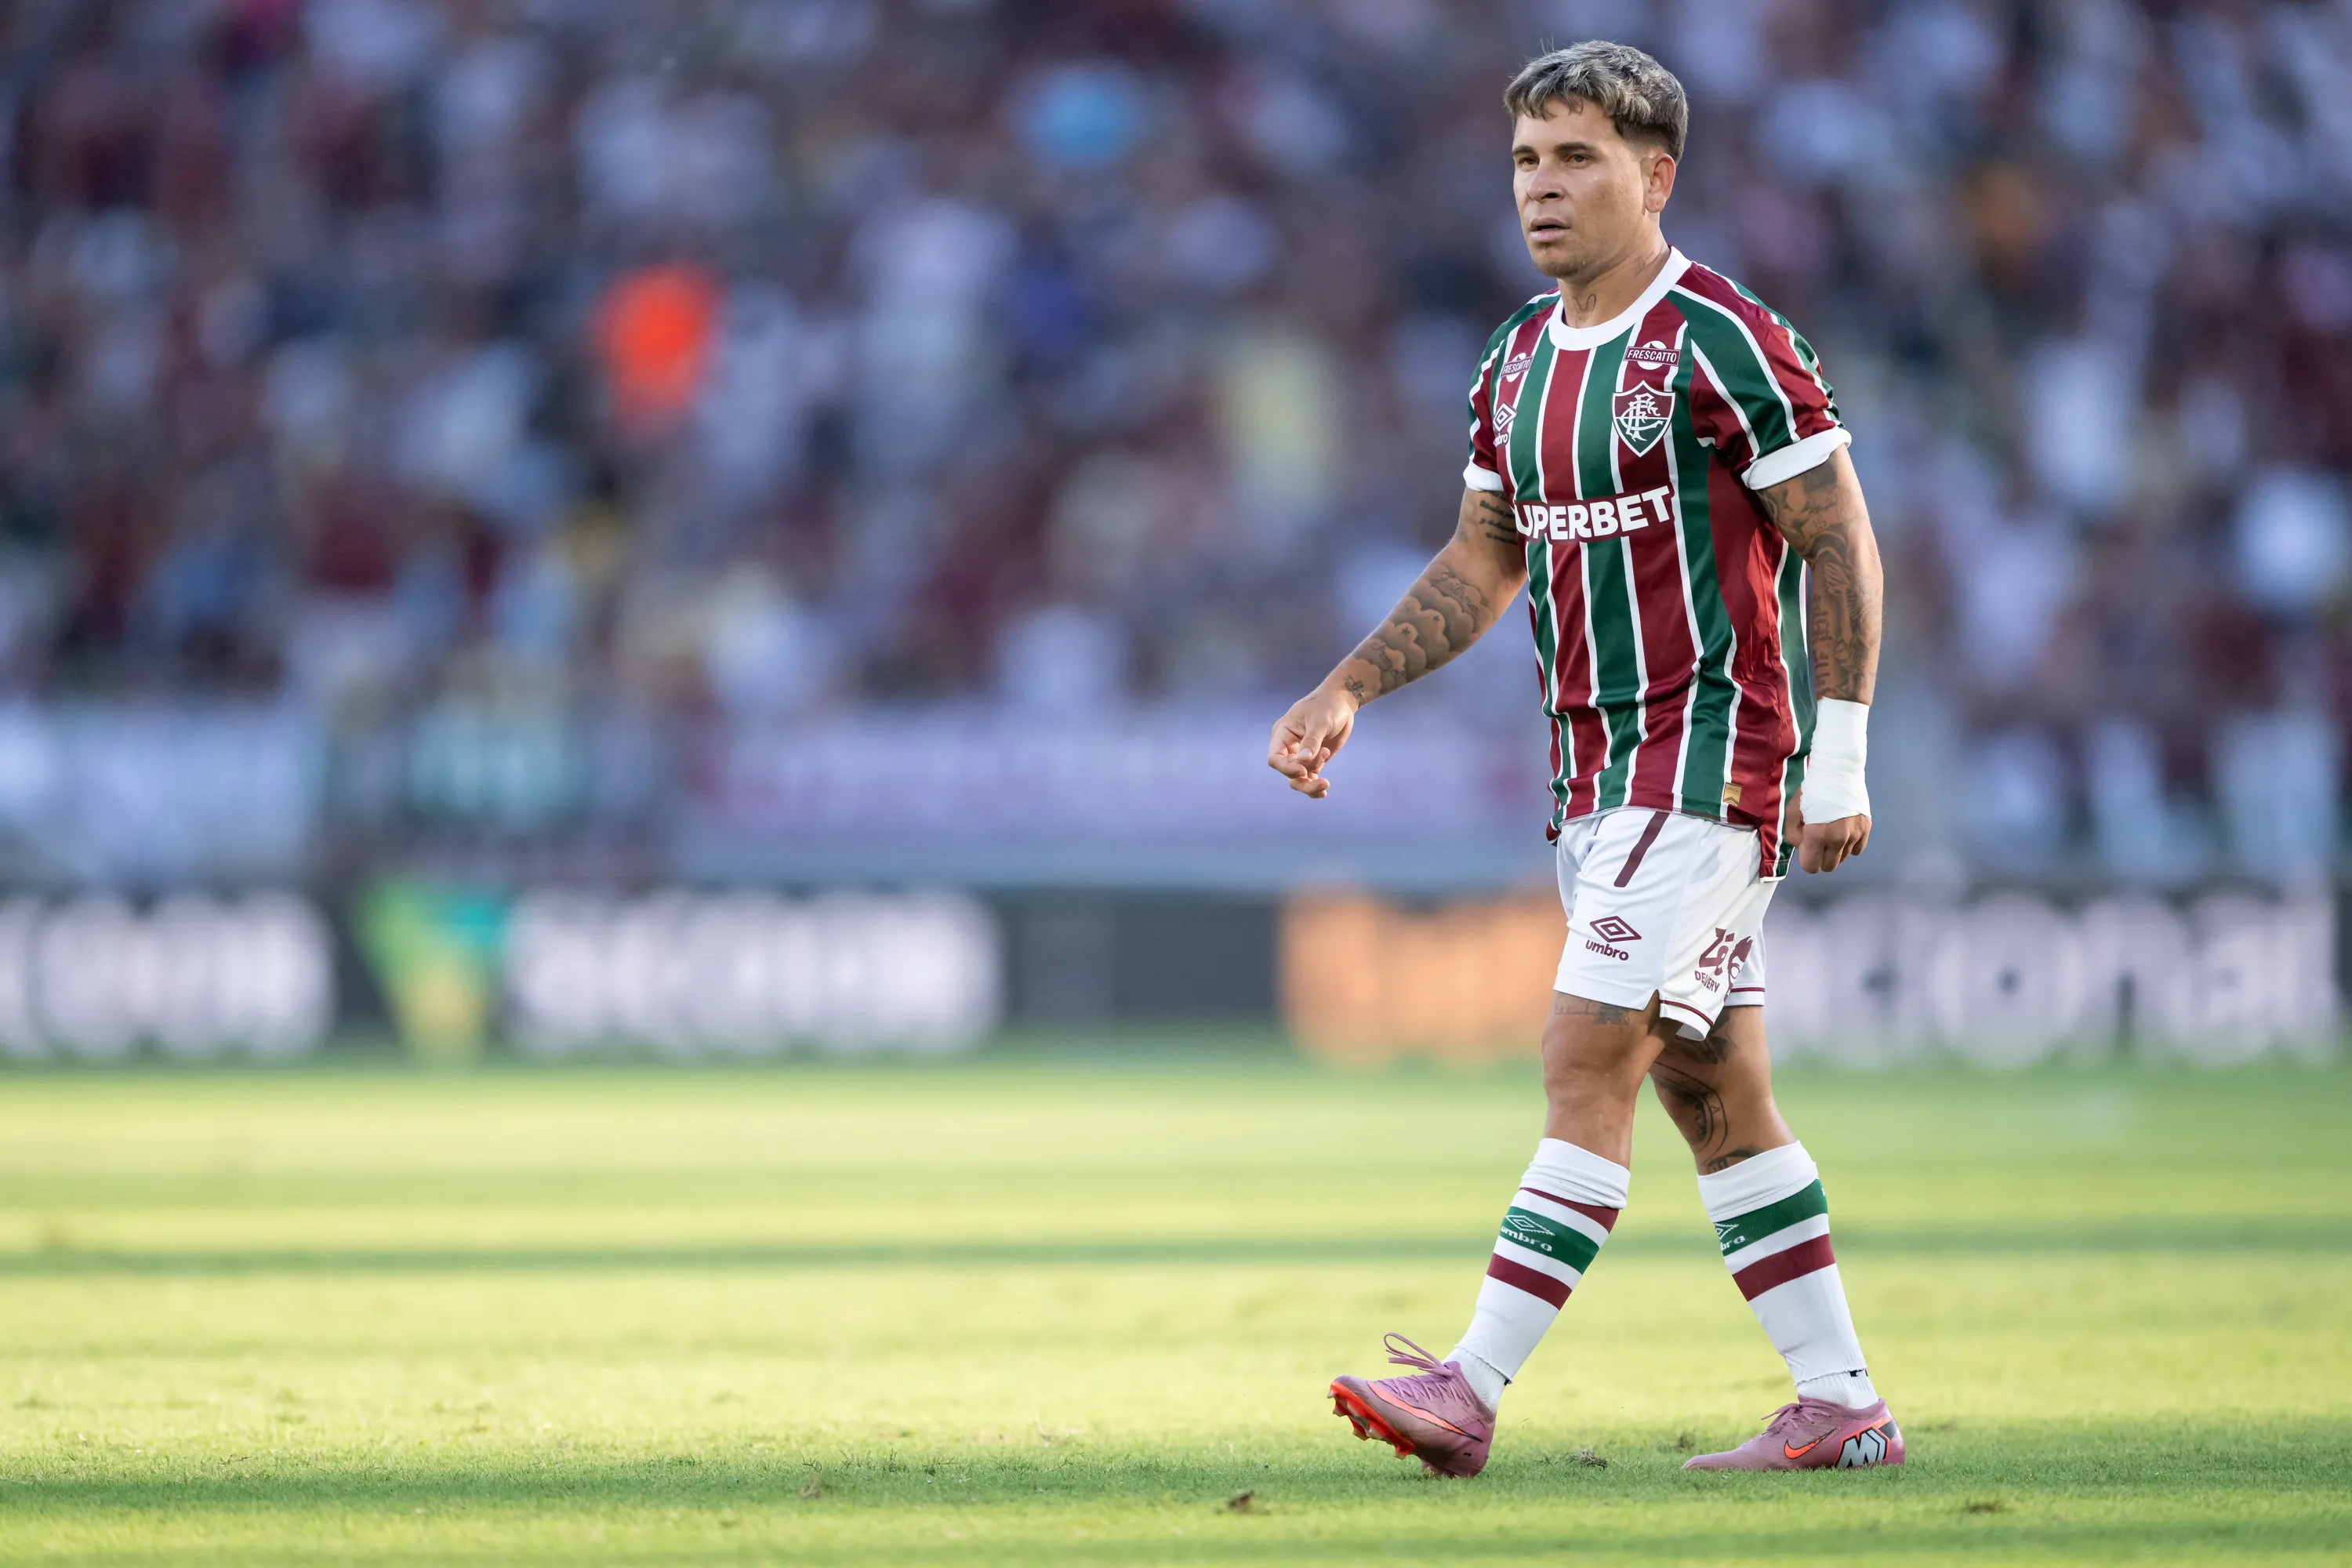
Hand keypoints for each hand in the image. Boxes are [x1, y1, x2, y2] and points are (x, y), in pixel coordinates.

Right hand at [1267, 682, 1359, 798]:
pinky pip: (1310, 777)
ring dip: (1311, 783)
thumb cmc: (1328, 706)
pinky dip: (1315, 785)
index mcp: (1283, 734)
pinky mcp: (1314, 759)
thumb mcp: (1320, 721)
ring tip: (1327, 781)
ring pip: (1298, 779)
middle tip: (1323, 782)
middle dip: (1303, 780)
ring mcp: (1301, 754)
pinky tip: (1324, 791)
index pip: (1275, 757)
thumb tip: (1303, 761)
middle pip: (1287, 772)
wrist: (1342, 703)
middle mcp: (1289, 746)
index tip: (1303, 770)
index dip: (1286, 768)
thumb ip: (1311, 741)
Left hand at [1794, 791, 1869, 872]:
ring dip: (1834, 851)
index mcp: (1817, 835)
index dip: (1806, 859)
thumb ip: (1794, 835)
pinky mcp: (1866, 829)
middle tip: (1818, 841)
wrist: (1838, 772)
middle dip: (1820, 857)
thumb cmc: (1812, 791)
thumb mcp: (1792, 812)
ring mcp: (1855, 835)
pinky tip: (1843, 831)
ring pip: (1843, 858)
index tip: (1807, 846)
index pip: (1811, 867)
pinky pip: (1856, 850)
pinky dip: (1849, 845)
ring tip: (1831, 832)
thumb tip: (1803, 847)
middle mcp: (1839, 839)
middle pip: (1828, 866)